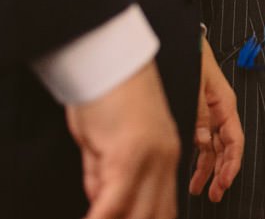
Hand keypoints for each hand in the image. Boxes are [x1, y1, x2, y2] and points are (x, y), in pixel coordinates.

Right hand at [64, 62, 179, 218]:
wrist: (113, 60)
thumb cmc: (109, 93)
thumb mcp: (105, 140)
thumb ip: (103, 172)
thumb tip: (99, 198)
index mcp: (165, 155)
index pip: (163, 205)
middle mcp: (164, 160)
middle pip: (155, 214)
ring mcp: (148, 160)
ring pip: (138, 213)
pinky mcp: (127, 156)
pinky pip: (114, 202)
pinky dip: (101, 217)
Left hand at [189, 37, 243, 202]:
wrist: (180, 38)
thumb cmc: (193, 54)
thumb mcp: (196, 83)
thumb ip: (200, 113)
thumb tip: (203, 141)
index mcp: (225, 103)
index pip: (235, 140)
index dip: (232, 164)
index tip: (224, 182)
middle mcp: (219, 110)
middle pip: (226, 148)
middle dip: (221, 172)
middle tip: (214, 193)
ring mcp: (208, 113)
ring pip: (213, 147)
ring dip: (208, 169)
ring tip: (199, 188)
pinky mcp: (195, 112)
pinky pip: (201, 140)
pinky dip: (198, 156)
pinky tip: (190, 169)